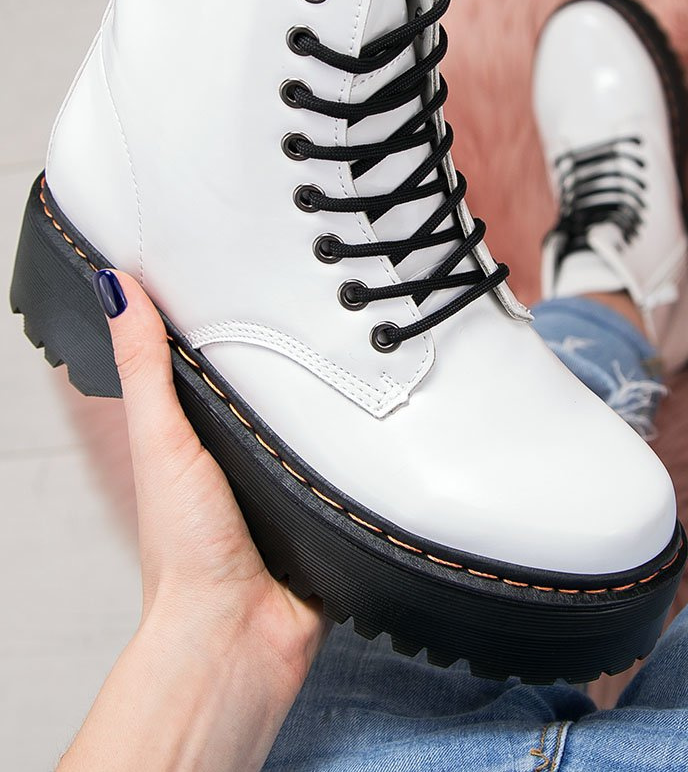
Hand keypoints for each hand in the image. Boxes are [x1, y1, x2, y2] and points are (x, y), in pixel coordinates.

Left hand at [59, 271, 325, 771]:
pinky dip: (368, 430)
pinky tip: (383, 397)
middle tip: (322, 274)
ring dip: (337, 382)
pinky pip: (356, 450)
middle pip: (276, 372)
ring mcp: (293, 470)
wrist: (243, 630)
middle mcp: (246, 444)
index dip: (222, 301)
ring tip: (362, 323)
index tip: (239, 246)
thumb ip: (147, 367)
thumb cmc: (188, 550)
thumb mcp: (162, 440)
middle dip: (297, 334)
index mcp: (200, 427)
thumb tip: (115, 288)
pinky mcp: (334, 495)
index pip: (213, 348)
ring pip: (321, 406)